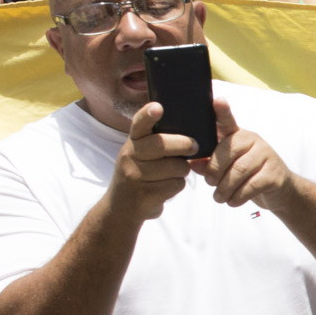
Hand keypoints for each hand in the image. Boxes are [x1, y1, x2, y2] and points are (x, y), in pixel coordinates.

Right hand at [108, 103, 195, 221]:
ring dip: (183, 170)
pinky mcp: (145, 194)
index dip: (148, 115)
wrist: (121, 207)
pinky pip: (175, 185)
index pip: (138, 125)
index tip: (158, 107)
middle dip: (183, 144)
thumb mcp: (139, 154)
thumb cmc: (140, 173)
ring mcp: (135, 176)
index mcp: (132, 142)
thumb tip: (190, 133)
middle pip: (162, 144)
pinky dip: (178, 185)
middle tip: (194, 146)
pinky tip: (167, 187)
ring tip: (174, 172)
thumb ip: (156, 141)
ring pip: (175, 167)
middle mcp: (130, 156)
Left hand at [192, 101, 295, 208]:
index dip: (222, 111)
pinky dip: (237, 197)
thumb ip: (208, 163)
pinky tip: (233, 201)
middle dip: (213, 172)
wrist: (281, 191)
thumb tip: (192, 163)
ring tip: (219, 197)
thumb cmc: (248, 176)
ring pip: (238, 171)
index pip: (227, 121)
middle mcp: (253, 140)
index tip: (218, 101)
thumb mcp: (226, 168)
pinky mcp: (275, 174)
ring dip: (224, 189)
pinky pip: (251, 186)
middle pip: (227, 153)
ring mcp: (266, 156)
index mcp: (238, 136)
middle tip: (210, 184)